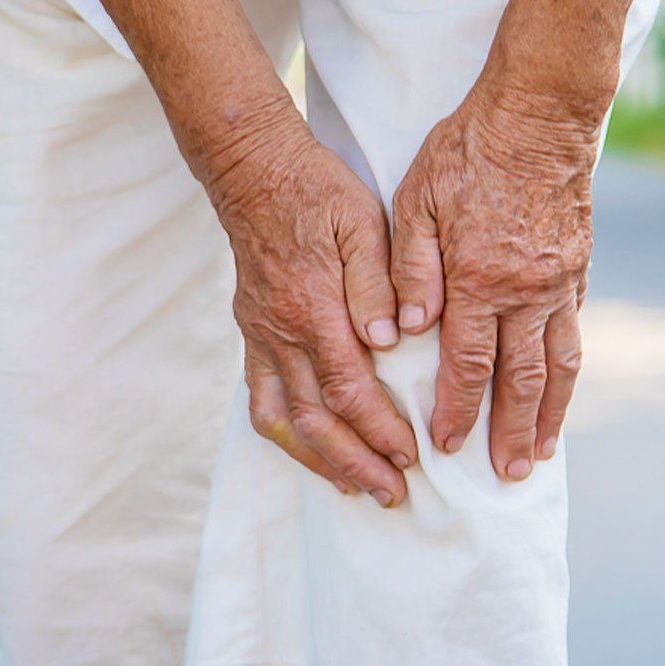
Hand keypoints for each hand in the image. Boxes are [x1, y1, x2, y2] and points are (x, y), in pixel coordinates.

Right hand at [207, 122, 417, 506]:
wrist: (256, 172)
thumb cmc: (319, 192)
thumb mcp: (364, 221)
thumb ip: (378, 283)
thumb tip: (389, 339)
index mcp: (313, 306)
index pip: (348, 387)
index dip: (379, 428)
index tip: (411, 455)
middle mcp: (280, 331)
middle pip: (314, 418)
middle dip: (355, 463)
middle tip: (393, 493)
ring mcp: (260, 336)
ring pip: (282, 420)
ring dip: (319, 461)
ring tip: (356, 487)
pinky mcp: (252, 335)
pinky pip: (261, 400)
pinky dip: (288, 435)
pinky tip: (316, 451)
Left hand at [390, 78, 601, 480]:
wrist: (541, 112)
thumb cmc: (468, 151)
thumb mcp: (417, 200)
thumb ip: (410, 269)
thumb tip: (402, 331)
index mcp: (480, 279)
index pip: (468, 366)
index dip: (458, 411)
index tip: (447, 447)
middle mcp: (527, 290)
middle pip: (521, 381)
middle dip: (510, 434)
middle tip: (506, 477)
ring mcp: (559, 282)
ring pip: (558, 366)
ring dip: (549, 416)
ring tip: (539, 454)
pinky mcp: (578, 268)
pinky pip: (573, 333)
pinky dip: (566, 372)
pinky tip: (558, 393)